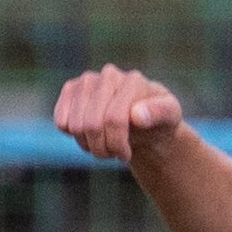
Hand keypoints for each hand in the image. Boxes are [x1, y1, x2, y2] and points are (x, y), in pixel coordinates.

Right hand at [53, 64, 185, 165]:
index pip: (114, 120)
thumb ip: (160, 113)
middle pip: (91, 125)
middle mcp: (108, 75)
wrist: (143, 119)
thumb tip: (136, 115)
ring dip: (89, 145)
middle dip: (102, 148)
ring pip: (74, 126)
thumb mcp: (170, 117)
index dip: (117, 145)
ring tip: (105, 144)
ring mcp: (87, 81)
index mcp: (133, 81)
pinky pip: (61, 121)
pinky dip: (74, 136)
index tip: (126, 156)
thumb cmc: (158, 119)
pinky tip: (90, 135)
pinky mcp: (71, 89)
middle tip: (114, 154)